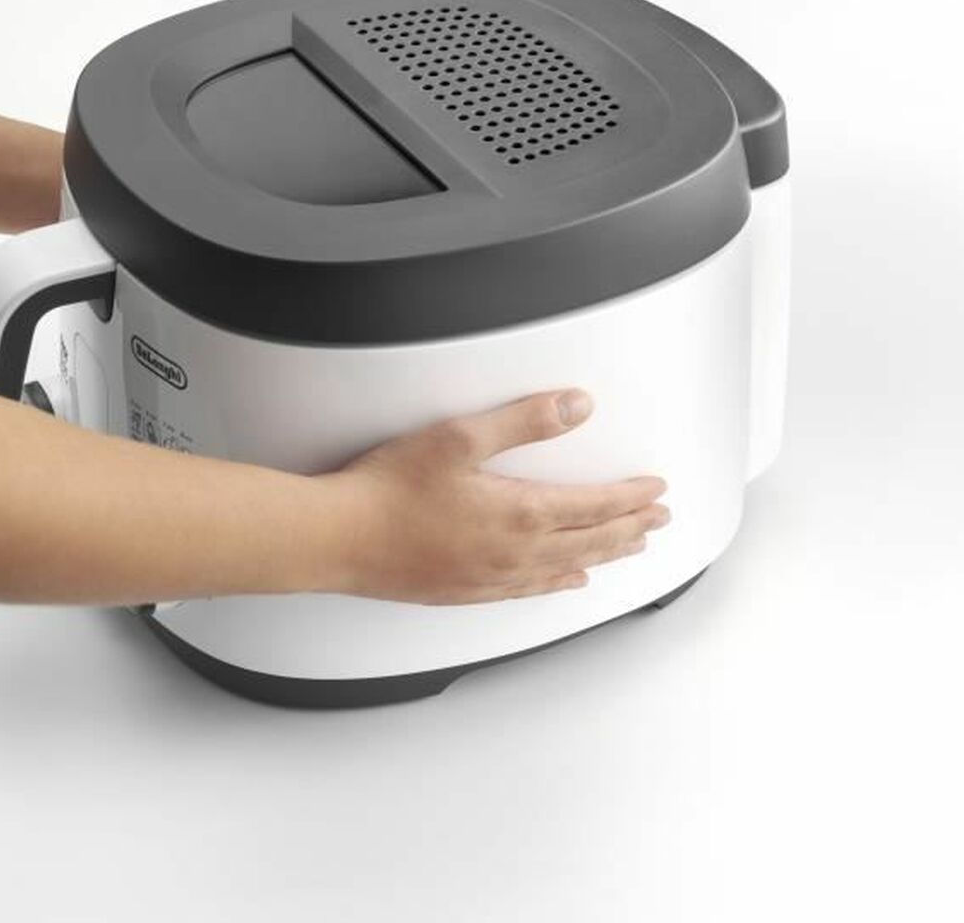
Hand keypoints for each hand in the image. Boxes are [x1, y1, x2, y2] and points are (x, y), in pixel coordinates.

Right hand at [321, 390, 668, 604]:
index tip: (657, 491)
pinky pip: (530, 590)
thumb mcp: (458, 437)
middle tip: (659, 521)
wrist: (340, 537)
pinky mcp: (466, 592)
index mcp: (519, 513)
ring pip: (566, 569)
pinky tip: (567, 582)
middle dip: (630, 529)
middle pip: (590, 542)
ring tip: (629, 549)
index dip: (630, 498)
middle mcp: (515, 553)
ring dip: (604, 557)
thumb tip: (577, 406)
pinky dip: (559, 583)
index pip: (594, 506)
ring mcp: (492, 578)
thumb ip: (523, 421)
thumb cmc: (390, 487)